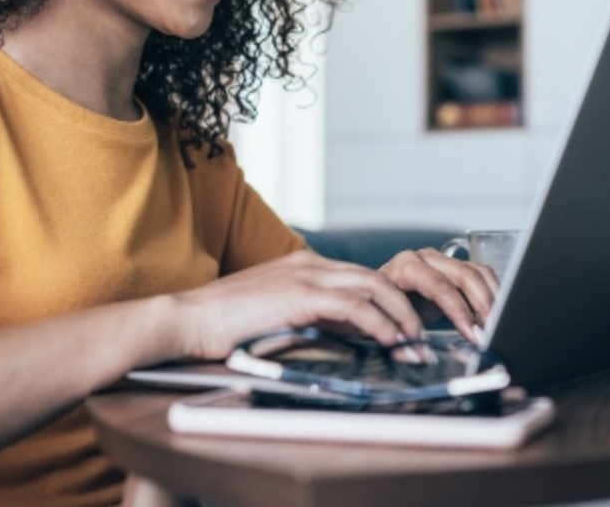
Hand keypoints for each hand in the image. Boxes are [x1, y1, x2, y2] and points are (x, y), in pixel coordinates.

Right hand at [170, 250, 424, 360]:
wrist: (187, 318)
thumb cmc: (225, 323)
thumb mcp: (275, 312)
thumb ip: (306, 316)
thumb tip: (339, 337)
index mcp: (305, 266)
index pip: (361, 277)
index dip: (389, 301)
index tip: (406, 328)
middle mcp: (310, 264)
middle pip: (376, 278)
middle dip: (406, 308)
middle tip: (423, 338)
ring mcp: (306, 276)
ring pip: (373, 287)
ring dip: (401, 317)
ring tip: (416, 344)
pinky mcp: (300, 295)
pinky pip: (354, 306)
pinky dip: (378, 323)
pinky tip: (391, 340)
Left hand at [379, 249, 498, 343]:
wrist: (376, 300)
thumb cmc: (379, 311)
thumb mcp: (386, 322)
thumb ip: (403, 335)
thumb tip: (419, 354)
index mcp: (405, 267)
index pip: (439, 285)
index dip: (459, 310)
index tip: (473, 335)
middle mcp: (425, 258)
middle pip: (465, 275)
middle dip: (482, 306)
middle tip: (491, 333)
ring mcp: (442, 261)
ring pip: (478, 273)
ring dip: (492, 300)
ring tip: (497, 326)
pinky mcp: (454, 269)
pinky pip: (481, 276)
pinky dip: (493, 295)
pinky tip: (495, 316)